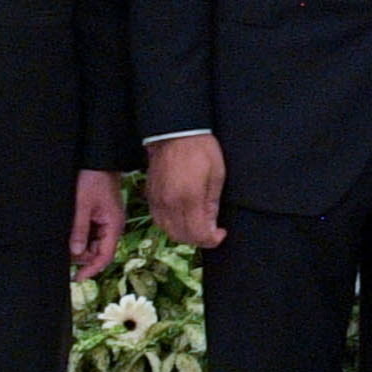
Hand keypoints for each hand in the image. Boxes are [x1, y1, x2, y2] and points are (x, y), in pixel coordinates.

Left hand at [70, 171, 127, 280]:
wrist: (97, 158)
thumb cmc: (92, 178)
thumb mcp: (82, 204)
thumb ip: (79, 229)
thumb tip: (75, 253)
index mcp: (113, 225)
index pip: (105, 256)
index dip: (92, 269)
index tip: (77, 278)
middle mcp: (112, 226)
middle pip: (98, 251)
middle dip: (82, 255)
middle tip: (64, 250)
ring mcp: (106, 221)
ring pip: (93, 243)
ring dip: (80, 244)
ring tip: (66, 235)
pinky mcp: (100, 215)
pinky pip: (91, 232)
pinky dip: (81, 235)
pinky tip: (71, 230)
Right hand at [146, 136, 228, 250]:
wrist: (174, 132)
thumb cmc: (200, 149)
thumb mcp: (217, 174)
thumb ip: (212, 203)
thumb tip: (212, 225)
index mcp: (189, 198)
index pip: (198, 234)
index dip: (212, 240)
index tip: (221, 234)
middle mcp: (170, 203)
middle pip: (182, 236)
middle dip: (199, 240)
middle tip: (211, 232)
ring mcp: (157, 200)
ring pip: (168, 230)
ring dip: (184, 234)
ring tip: (198, 226)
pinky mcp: (150, 195)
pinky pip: (158, 220)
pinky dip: (171, 225)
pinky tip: (182, 219)